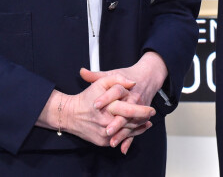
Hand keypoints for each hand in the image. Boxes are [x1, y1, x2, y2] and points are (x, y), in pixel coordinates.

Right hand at [37, 73, 154, 147]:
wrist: (70, 114)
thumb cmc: (87, 96)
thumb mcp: (102, 82)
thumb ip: (118, 79)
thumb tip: (133, 82)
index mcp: (109, 108)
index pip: (130, 111)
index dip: (143, 111)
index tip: (152, 109)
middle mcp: (107, 124)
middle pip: (130, 124)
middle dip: (143, 119)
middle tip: (152, 114)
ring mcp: (105, 136)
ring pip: (126, 133)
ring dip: (138, 128)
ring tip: (148, 122)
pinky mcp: (103, 142)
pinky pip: (120, 139)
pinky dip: (129, 135)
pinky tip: (137, 129)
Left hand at [81, 52, 167, 152]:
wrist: (148, 77)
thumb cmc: (127, 75)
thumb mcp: (113, 73)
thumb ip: (97, 75)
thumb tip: (82, 72)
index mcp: (127, 87)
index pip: (116, 91)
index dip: (105, 98)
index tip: (95, 104)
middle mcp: (135, 98)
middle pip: (127, 111)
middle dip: (117, 122)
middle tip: (107, 130)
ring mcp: (139, 108)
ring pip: (131, 123)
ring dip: (122, 134)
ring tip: (111, 142)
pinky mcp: (141, 117)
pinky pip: (136, 129)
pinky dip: (129, 139)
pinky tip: (122, 148)